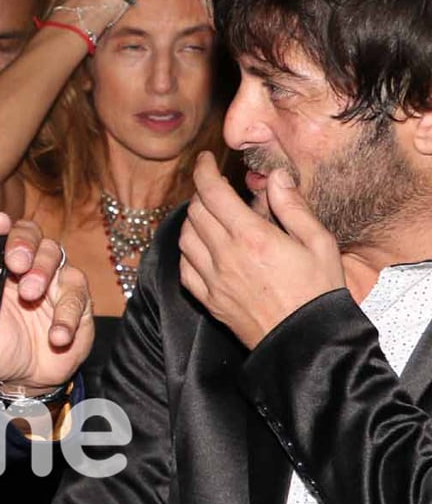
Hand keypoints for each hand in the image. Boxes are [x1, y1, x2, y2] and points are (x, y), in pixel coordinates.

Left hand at [0, 214, 92, 389]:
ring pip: (55, 255)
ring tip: (30, 294)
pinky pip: (77, 297)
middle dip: (23, 243)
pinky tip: (56, 335)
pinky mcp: (78, 299)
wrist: (30, 374)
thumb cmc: (3, 348)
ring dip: (42, 271)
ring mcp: (54, 279)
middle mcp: (27, 266)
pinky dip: (66, 316)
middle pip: (30, 234)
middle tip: (15, 263)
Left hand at [179, 153, 343, 348]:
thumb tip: (274, 176)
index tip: (205, 160)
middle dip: (202, 194)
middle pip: (195, 212)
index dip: (204, 171)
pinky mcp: (209, 300)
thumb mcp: (318, 243)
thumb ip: (292, 206)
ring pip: (184, 238)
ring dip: (192, 221)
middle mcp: (225, 256)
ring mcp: (212, 280)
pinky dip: (188, 251)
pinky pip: (184, 268)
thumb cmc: (319, 292)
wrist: (307, 343)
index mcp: (252, 238)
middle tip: (216, 189)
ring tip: (210, 216)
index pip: (212, 193)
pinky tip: (203, 248)